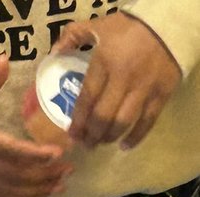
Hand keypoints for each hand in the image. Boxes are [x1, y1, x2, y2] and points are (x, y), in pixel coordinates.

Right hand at [0, 55, 70, 196]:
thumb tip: (5, 59)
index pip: (9, 151)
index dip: (34, 154)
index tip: (58, 152)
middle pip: (17, 175)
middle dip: (45, 174)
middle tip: (69, 167)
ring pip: (14, 190)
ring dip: (40, 189)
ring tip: (62, 183)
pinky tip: (42, 194)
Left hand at [57, 14, 180, 148]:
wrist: (171, 23)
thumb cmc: (130, 28)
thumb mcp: (100, 25)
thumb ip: (74, 36)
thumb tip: (54, 53)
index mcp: (105, 62)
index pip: (86, 99)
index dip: (77, 121)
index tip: (71, 134)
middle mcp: (123, 78)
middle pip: (102, 117)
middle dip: (91, 135)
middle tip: (86, 143)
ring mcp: (144, 88)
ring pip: (122, 123)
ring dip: (108, 138)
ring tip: (101, 142)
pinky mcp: (162, 93)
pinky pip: (147, 122)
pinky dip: (135, 137)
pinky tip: (125, 146)